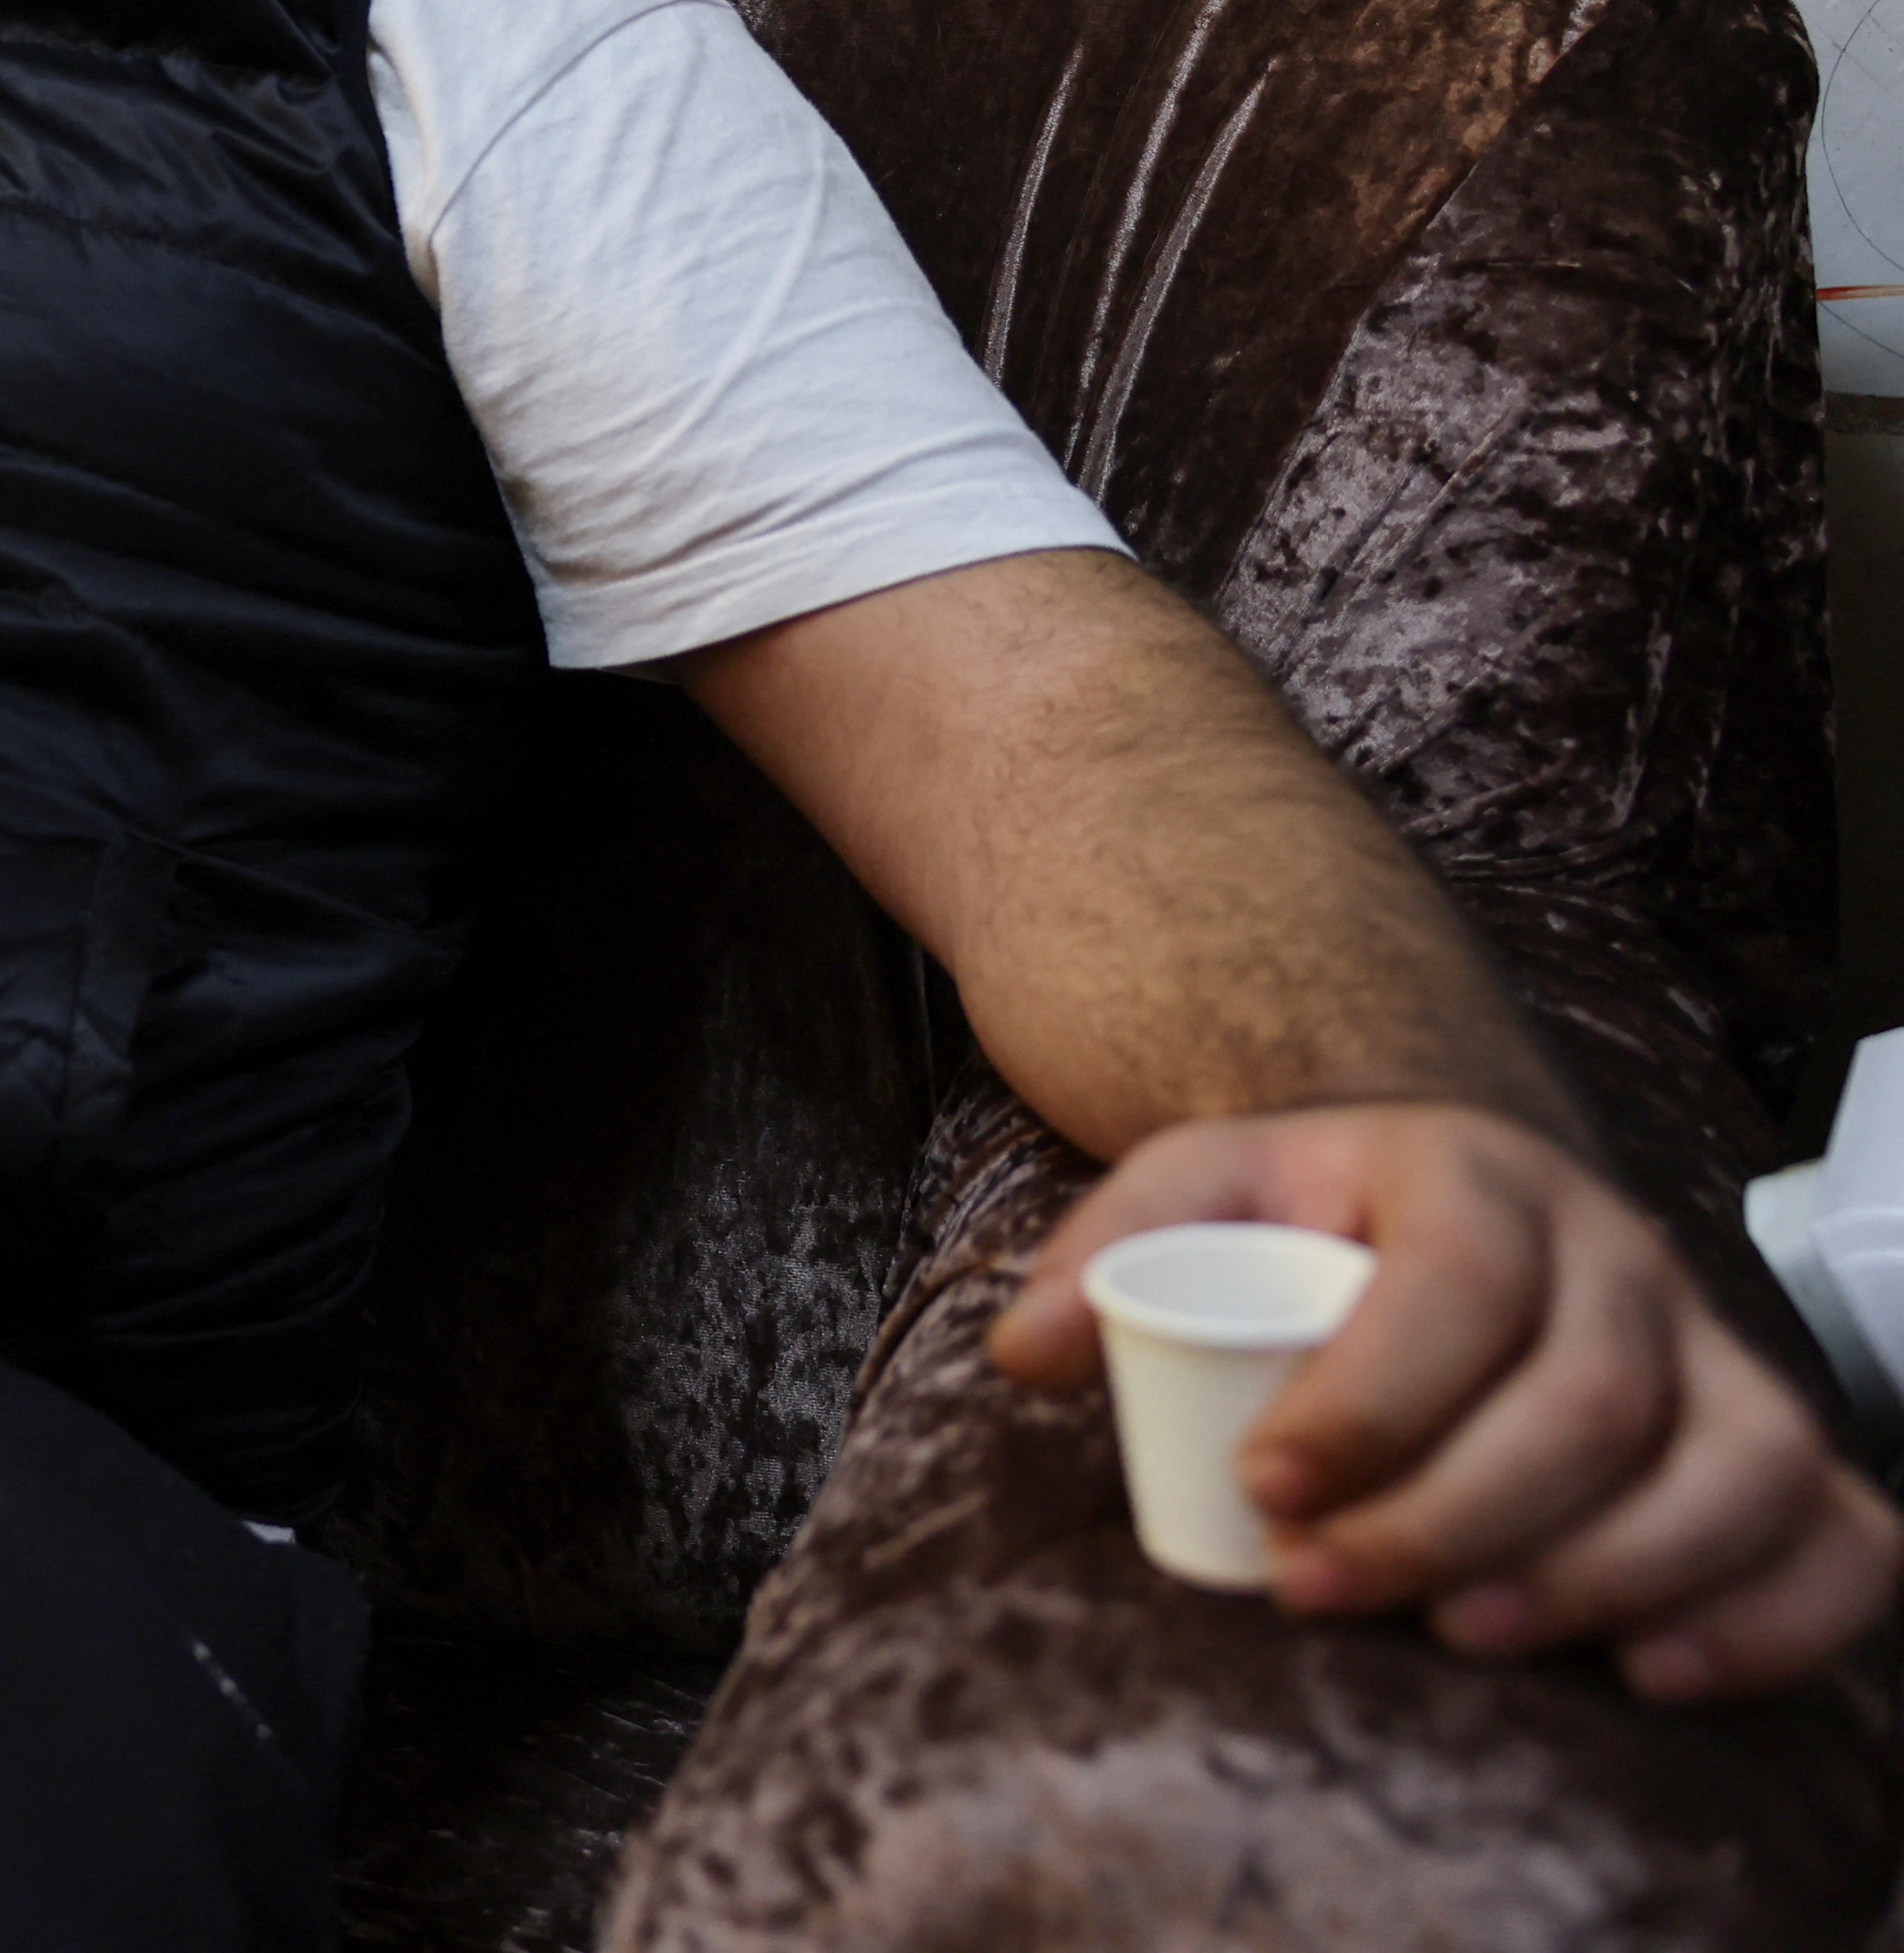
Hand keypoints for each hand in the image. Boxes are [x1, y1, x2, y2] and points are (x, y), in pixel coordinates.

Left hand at [992, 1102, 1899, 1699]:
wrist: (1433, 1184)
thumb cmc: (1309, 1210)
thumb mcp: (1194, 1179)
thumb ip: (1099, 1253)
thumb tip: (1026, 1357)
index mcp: (1474, 1174)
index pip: (1458, 1283)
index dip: (1373, 1399)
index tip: (1268, 1489)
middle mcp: (1619, 1251)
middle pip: (1590, 1397)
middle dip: (1455, 1514)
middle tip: (1324, 1589)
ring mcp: (1712, 1349)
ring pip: (1734, 1466)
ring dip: (1606, 1573)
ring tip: (1463, 1637)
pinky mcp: (1771, 1441)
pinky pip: (1841, 1532)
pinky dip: (1773, 1615)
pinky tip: (1655, 1673)